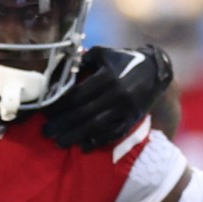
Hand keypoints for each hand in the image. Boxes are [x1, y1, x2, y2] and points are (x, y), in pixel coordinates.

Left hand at [42, 44, 173, 151]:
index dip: (60, 106)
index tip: (46, 113)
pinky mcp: (133, 118)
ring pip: (97, 126)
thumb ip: (81, 61)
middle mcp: (117, 94)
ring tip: (60, 143)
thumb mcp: (103, 54)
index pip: (77, 95)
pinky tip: (84, 147)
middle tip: (46, 132)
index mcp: (107, 77)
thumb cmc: (124, 60)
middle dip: (63, 124)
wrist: (156, 70)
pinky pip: (114, 133)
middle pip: (84, 113)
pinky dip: (98, 141)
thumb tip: (60, 72)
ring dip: (76, 136)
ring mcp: (126, 108)